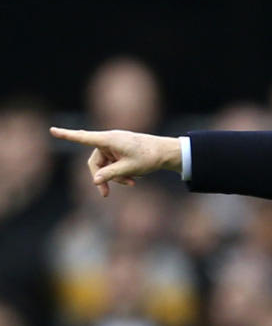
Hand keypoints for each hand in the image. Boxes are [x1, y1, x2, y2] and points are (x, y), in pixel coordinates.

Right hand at [48, 127, 181, 197]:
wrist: (165, 152)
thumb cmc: (148, 158)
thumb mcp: (129, 169)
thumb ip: (111, 174)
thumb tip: (95, 181)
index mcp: (109, 140)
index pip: (83, 138)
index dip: (67, 135)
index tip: (52, 130)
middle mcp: (108, 140)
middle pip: (95, 162)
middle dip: (101, 178)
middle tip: (105, 195)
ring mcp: (114, 146)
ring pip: (105, 165)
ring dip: (115, 177)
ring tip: (132, 182)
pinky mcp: (119, 151)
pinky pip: (113, 164)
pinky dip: (121, 172)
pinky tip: (135, 178)